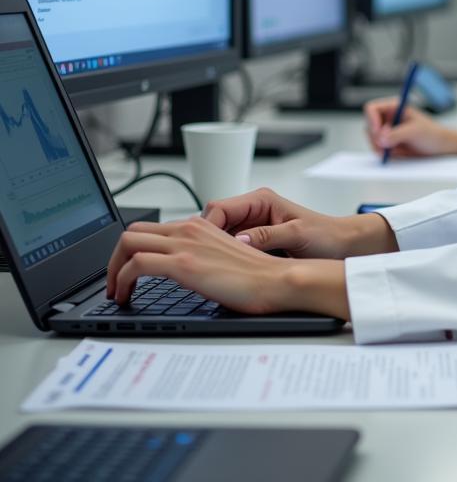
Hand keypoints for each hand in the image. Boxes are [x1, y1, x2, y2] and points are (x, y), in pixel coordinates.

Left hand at [105, 216, 347, 316]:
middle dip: (114, 258)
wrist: (277, 280)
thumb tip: (183, 269)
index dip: (131, 251)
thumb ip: (202, 255)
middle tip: (116, 283)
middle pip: (132, 232)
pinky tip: (126, 297)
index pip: (151, 229)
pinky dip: (121, 280)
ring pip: (127, 243)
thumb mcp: (223, 257)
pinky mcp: (183, 264)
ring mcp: (185, 245)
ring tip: (117, 293)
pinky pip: (135, 265)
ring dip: (113, 270)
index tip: (127, 273)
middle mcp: (189, 229)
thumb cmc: (258, 276)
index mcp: (200, 226)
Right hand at [201, 187, 394, 259]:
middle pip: (214, 220)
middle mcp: (254, 209)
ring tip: (213, 268)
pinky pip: (230, 245)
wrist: (344, 244)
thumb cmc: (326, 235)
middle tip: (204, 261)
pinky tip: (225, 270)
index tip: (204, 248)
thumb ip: (267, 236)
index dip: (207, 228)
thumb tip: (238, 242)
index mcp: (261, 200)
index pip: (219, 208)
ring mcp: (253, 224)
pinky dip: (224, 255)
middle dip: (206, 239)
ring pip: (219, 234)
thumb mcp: (296, 235)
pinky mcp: (255, 239)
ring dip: (214, 249)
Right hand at [363, 97, 456, 157]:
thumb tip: (381, 139)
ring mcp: (387, 130)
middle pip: (369, 125)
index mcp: (394, 106)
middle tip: (386, 147)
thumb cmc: (432, 134)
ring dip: (379, 147)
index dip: (371, 120)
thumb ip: (397, 134)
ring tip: (395, 150)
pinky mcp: (389, 142)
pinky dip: (383, 153)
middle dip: (375, 137)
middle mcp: (388, 117)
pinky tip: (397, 153)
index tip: (378, 132)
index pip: (371, 108)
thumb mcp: (415, 132)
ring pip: (371, 138)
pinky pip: (377, 148)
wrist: (440, 147)